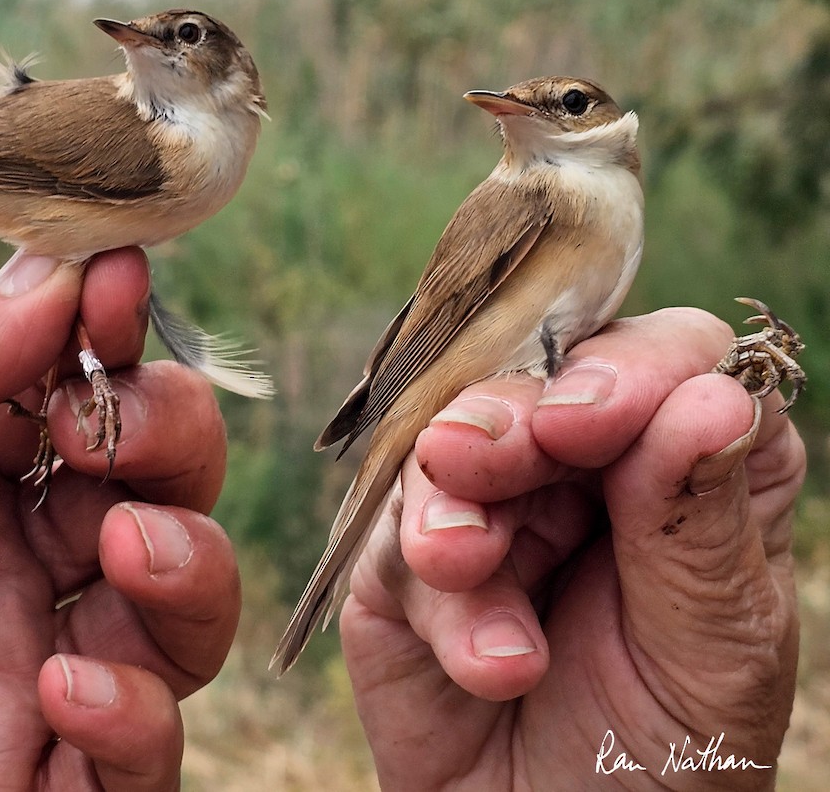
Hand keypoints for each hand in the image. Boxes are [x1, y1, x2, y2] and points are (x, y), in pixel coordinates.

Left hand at [0, 248, 238, 790]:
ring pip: (180, 614)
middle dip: (168, 437)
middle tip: (110, 428)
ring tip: (126, 548)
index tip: (117, 282)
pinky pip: (134, 764)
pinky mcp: (22, 784)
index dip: (113, 334)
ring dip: (189, 565)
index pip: (78, 389)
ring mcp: (22, 672)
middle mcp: (5, 564)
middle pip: (158, 488)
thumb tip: (53, 274)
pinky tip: (64, 684)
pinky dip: (136, 717)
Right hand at [341, 307, 802, 789]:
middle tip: (491, 457)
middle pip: (539, 382)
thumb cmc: (664, 762)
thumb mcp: (714, 655)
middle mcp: (583, 473)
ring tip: (466, 567)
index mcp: (682, 469)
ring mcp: (489, 511)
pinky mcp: (405, 564)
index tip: (596, 420)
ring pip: (451, 444)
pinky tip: (488, 664)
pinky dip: (440, 595)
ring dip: (456, 503)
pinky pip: (398, 539)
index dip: (630, 370)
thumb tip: (710, 397)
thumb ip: (702, 527)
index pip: (668, 361)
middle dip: (509, 417)